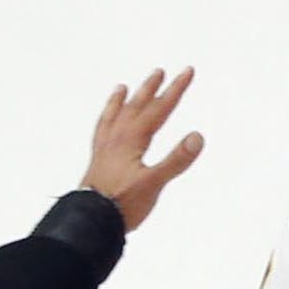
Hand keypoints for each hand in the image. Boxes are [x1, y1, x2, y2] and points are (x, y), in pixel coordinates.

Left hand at [84, 70, 204, 231]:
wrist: (91, 217)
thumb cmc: (124, 202)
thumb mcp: (155, 182)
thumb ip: (176, 159)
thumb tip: (197, 136)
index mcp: (133, 138)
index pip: (159, 109)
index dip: (175, 90)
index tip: (187, 72)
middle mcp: (118, 135)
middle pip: (138, 106)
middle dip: (153, 89)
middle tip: (163, 72)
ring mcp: (107, 145)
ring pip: (119, 114)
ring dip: (128, 100)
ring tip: (128, 87)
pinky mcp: (100, 156)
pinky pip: (103, 128)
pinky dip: (108, 118)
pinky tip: (110, 117)